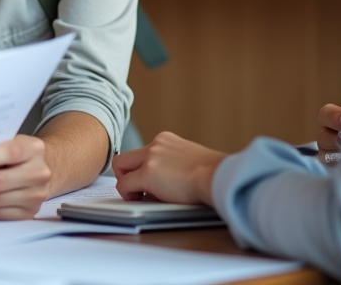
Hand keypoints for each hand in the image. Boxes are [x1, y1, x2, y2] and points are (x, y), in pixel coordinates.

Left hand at [112, 132, 226, 205]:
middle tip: (138, 190)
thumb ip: (175, 164)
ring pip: (121, 167)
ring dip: (128, 184)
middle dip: (127, 175)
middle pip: (126, 157)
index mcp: (167, 140)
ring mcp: (150, 157)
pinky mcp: (147, 173)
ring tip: (142, 197)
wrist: (219, 177)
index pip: (144, 152)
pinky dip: (128, 195)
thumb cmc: (215, 174)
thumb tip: (167, 181)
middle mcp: (156, 144)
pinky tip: (142, 201)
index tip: (151, 183)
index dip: (143, 170)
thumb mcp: (193, 161)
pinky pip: (124, 184)